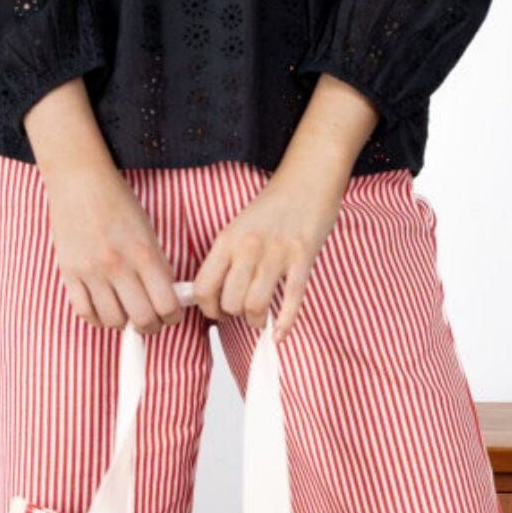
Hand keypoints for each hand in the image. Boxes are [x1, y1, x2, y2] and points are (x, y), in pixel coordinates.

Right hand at [44, 159, 183, 333]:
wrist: (79, 178)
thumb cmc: (117, 202)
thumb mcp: (148, 231)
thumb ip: (158, 267)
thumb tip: (168, 301)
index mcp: (144, 253)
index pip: (167, 305)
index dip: (172, 317)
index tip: (169, 314)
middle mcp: (118, 265)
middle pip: (142, 320)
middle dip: (150, 326)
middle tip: (149, 320)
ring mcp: (91, 270)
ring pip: (114, 321)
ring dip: (123, 323)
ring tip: (125, 312)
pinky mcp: (69, 272)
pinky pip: (85, 312)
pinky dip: (97, 319)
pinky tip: (104, 309)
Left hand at [192, 72, 379, 341]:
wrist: (308, 178)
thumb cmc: (274, 206)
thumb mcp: (239, 227)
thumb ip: (227, 257)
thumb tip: (216, 293)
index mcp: (227, 239)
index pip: (203, 287)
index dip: (208, 309)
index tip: (216, 313)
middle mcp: (247, 247)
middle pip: (230, 302)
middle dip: (235, 316)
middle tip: (243, 312)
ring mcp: (276, 254)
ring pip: (255, 305)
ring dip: (257, 320)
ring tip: (260, 319)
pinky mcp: (302, 258)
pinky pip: (291, 300)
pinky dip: (285, 323)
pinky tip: (279, 334)